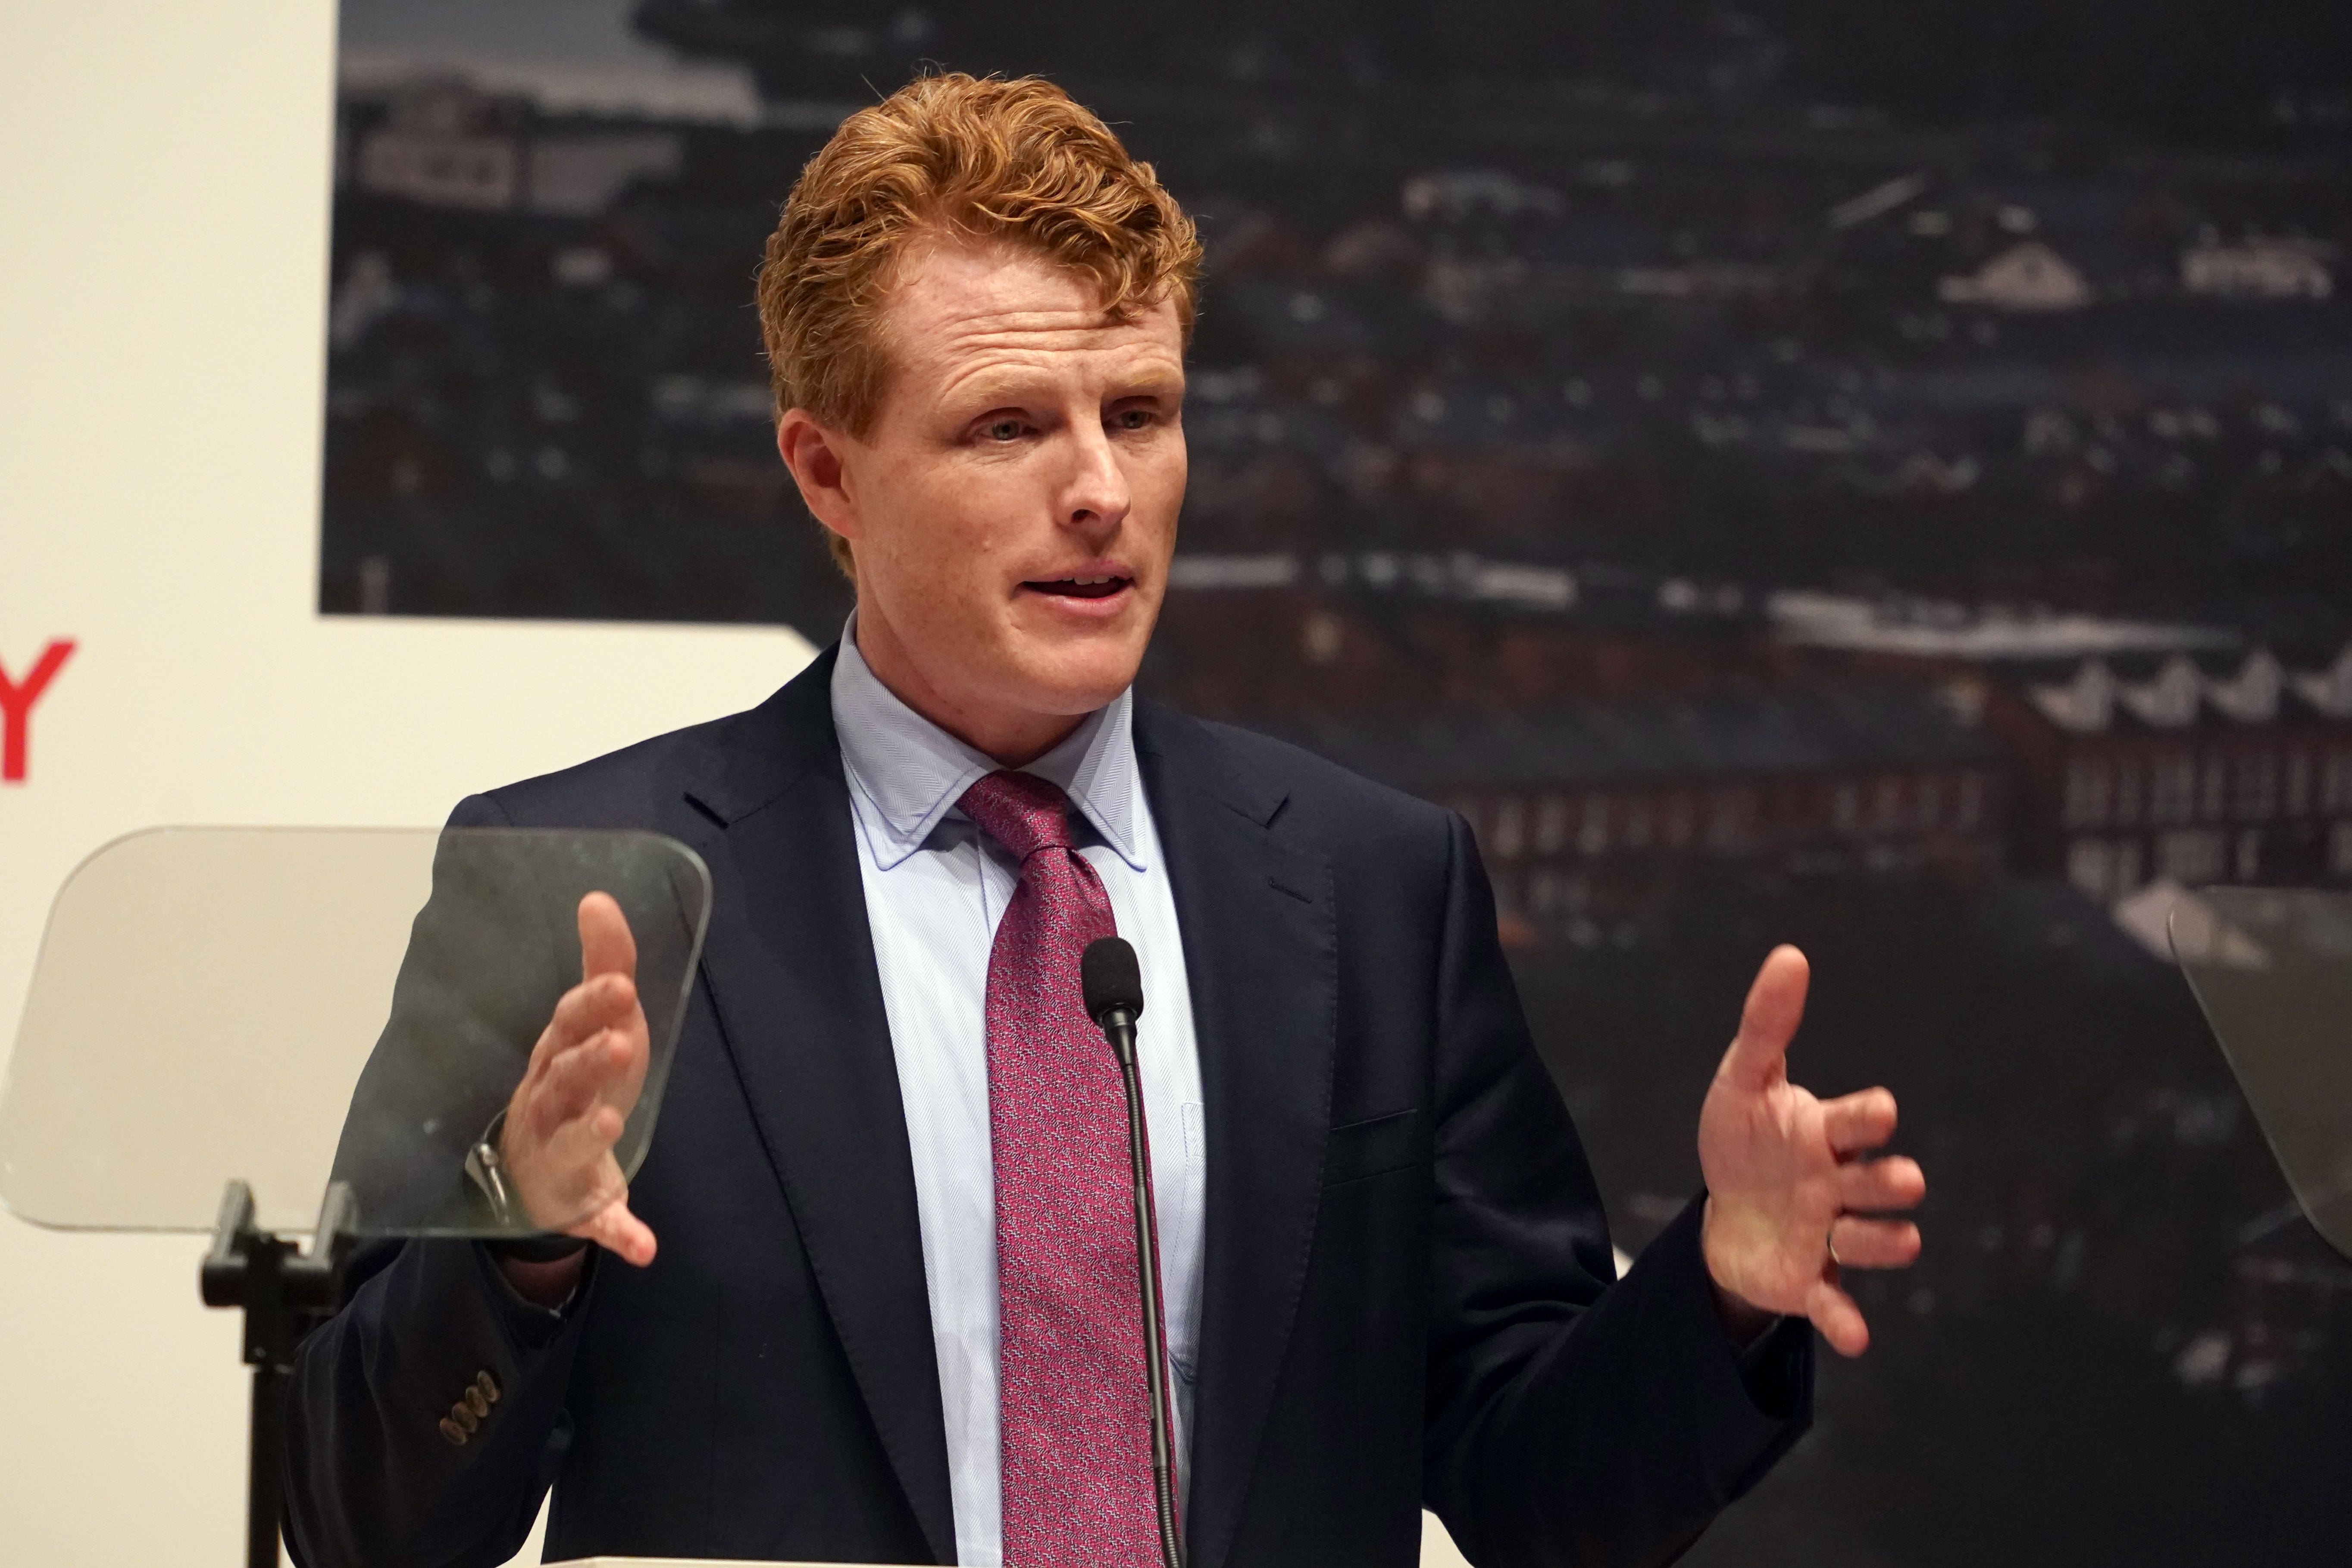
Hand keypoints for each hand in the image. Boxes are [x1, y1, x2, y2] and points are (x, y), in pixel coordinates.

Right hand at [498, 892, 658, 1267]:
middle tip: (620, 1043)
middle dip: (589, 1060)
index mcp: (556, 1057)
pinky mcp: (578, 1204)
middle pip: (564, 1077)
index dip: (592, 1006)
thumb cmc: (569, 1086)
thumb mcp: (591, 1027)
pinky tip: (643, 1244)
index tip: (619, 986)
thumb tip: (599, 897)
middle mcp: (548, 1103)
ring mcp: (557, 1155)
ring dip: (591, 1132)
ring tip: (613, 1120)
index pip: (569, 1025)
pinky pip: (597, 1220)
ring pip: (571, 1141)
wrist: (534, 1171)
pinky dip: (618, 1231)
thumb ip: (603, 965)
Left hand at [1697, 945, 1923, 1356]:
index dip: (1869, 1118)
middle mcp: (1841, 1186)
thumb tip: (1790, 954)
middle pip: (1885, 1185)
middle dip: (1891, 1184)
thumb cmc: (1744, 1139)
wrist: (1727, 1209)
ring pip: (1878, 1243)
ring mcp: (1832, 1236)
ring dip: (1883, 1243)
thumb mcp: (1742, 1081)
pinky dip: (1848, 1322)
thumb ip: (1766, 1024)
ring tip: (1873, 1237)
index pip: (1862, 1122)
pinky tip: (1856, 1338)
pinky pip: (1838, 1305)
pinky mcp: (1812, 1281)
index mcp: (1827, 1134)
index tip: (1873, 1112)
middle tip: (1891, 1180)